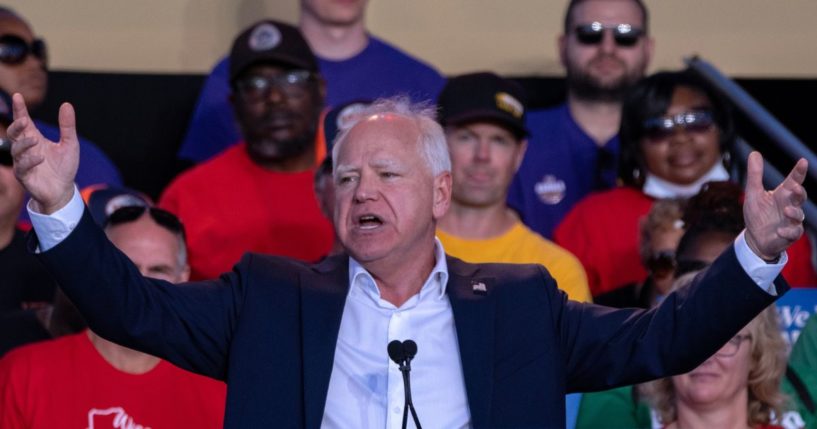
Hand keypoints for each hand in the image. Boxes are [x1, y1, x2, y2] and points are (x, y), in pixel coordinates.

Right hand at [8, 93, 78, 213]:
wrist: (63, 190)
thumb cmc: (64, 166)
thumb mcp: (69, 144)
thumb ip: (67, 126)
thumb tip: (66, 104)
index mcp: (34, 138)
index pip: (24, 121)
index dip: (20, 109)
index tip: (18, 96)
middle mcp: (26, 149)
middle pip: (13, 133)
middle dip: (16, 126)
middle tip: (24, 120)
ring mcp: (23, 162)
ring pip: (15, 150)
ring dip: (24, 143)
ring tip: (35, 139)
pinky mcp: (24, 176)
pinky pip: (22, 167)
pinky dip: (29, 161)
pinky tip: (40, 157)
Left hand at [744, 151, 807, 260]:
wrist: (755, 238)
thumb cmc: (757, 214)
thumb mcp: (753, 193)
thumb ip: (755, 175)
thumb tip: (754, 153)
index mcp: (783, 194)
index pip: (794, 180)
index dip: (799, 171)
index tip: (803, 162)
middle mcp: (790, 205)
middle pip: (800, 197)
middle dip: (800, 192)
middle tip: (795, 188)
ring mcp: (791, 221)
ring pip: (799, 215)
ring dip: (794, 212)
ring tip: (786, 210)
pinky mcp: (789, 235)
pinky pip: (793, 233)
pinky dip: (788, 231)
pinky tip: (780, 230)